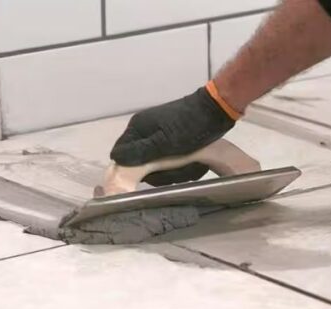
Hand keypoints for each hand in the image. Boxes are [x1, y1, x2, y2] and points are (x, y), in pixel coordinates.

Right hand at [110, 85, 235, 185]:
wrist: (215, 112)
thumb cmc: (189, 126)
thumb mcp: (164, 142)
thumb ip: (139, 152)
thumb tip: (115, 159)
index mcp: (138, 129)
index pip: (121, 154)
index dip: (130, 168)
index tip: (148, 175)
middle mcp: (145, 134)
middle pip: (142, 165)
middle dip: (162, 172)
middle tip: (179, 165)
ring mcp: (159, 139)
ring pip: (159, 167)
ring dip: (176, 170)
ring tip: (191, 161)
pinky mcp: (172, 144)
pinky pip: (172, 164)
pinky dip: (184, 166)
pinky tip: (194, 161)